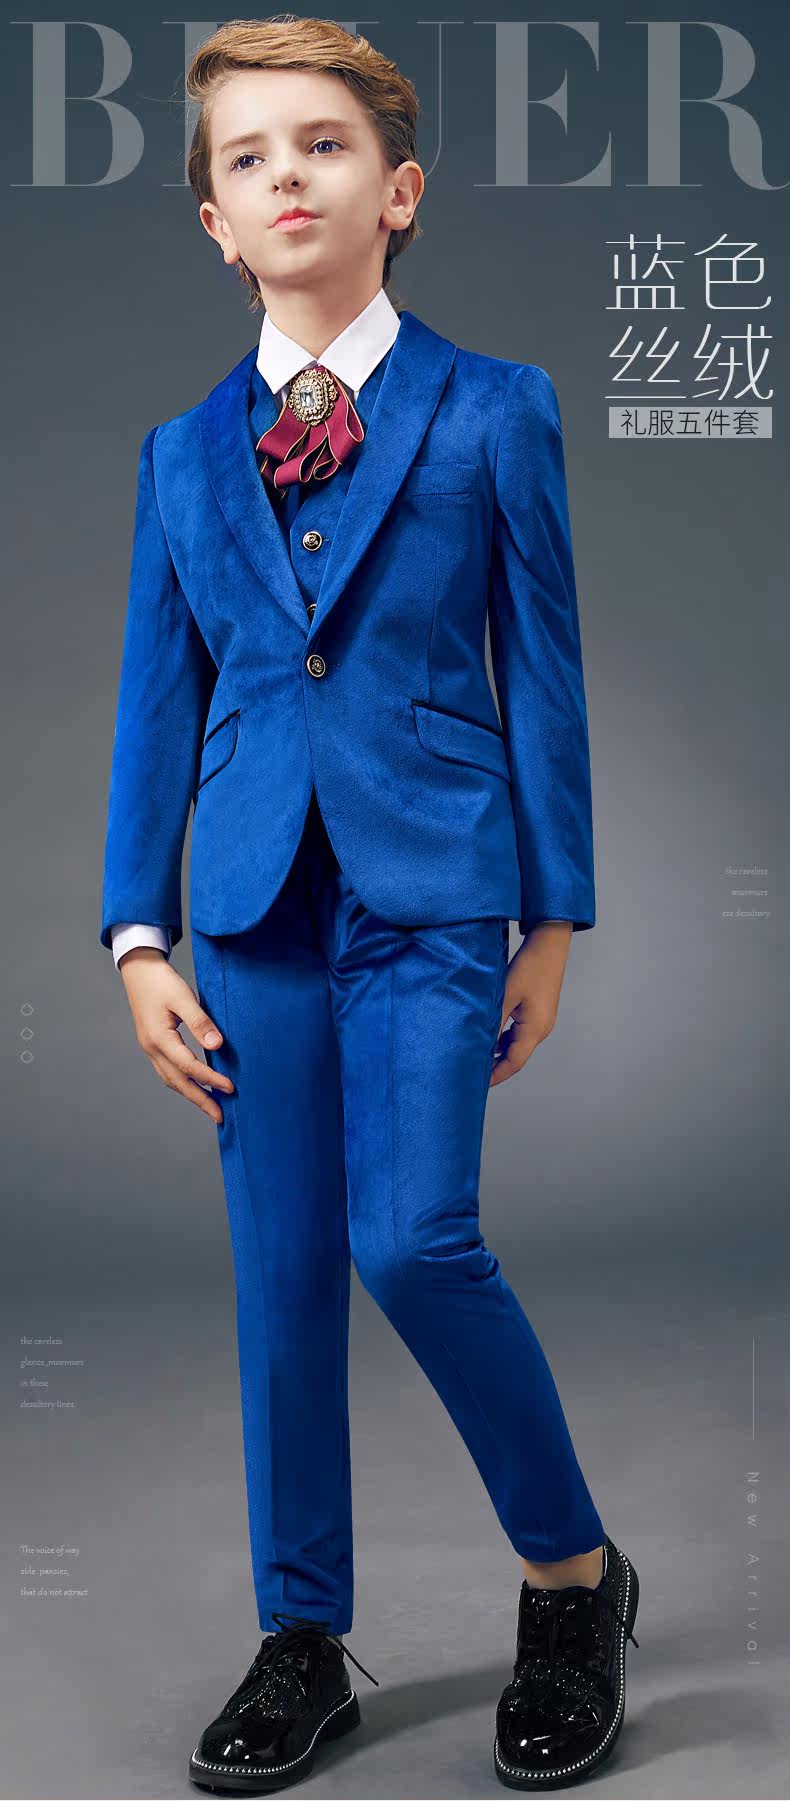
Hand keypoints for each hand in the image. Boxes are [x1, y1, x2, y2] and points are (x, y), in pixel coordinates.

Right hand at [117, 946, 234, 1123]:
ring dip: (191, 1094)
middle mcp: (152, 1048)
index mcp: (159, 1038)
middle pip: (178, 1082)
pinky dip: (182, 1082)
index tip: (231, 1088)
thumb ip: (200, 1023)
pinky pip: (168, 1071)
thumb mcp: (183, 998)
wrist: (138, 969)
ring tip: (210, 1106)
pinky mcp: (152, 1044)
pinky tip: (195, 1084)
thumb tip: (217, 1046)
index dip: (211, 1080)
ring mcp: (150, 1048)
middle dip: (200, 1100)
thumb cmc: (161, 981)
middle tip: (220, 1117)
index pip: (190, 1067)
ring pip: (171, 1079)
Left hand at [489, 921, 572, 1086]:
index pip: (513, 1063)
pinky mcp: (538, 1012)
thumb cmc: (530, 966)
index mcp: (535, 1029)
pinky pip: (519, 1033)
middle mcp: (541, 1029)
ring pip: (517, 1045)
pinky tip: (488, 1036)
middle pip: (516, 1057)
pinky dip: (503, 1039)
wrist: (549, 944)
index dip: (495, 1076)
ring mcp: (541, 1021)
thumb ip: (492, 1022)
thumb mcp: (505, 995)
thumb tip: (477, 1045)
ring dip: (498, 1052)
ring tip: (475, 1056)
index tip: (477, 1085)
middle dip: (494, 1067)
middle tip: (471, 1071)